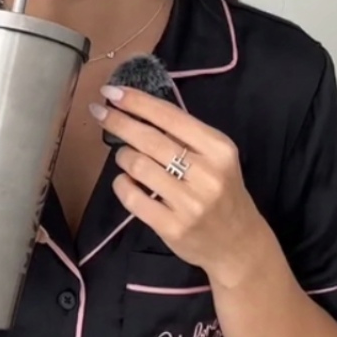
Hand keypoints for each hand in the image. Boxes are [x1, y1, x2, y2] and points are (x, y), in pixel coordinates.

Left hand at [91, 85, 262, 280]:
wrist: (238, 244)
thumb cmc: (222, 193)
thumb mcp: (217, 158)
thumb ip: (185, 137)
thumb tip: (137, 109)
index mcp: (219, 149)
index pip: (170, 116)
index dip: (137, 102)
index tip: (111, 92)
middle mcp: (206, 174)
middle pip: (150, 139)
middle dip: (119, 122)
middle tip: (98, 112)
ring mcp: (189, 203)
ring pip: (138, 166)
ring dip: (123, 156)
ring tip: (124, 156)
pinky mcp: (172, 227)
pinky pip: (132, 198)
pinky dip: (121, 185)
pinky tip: (125, 181)